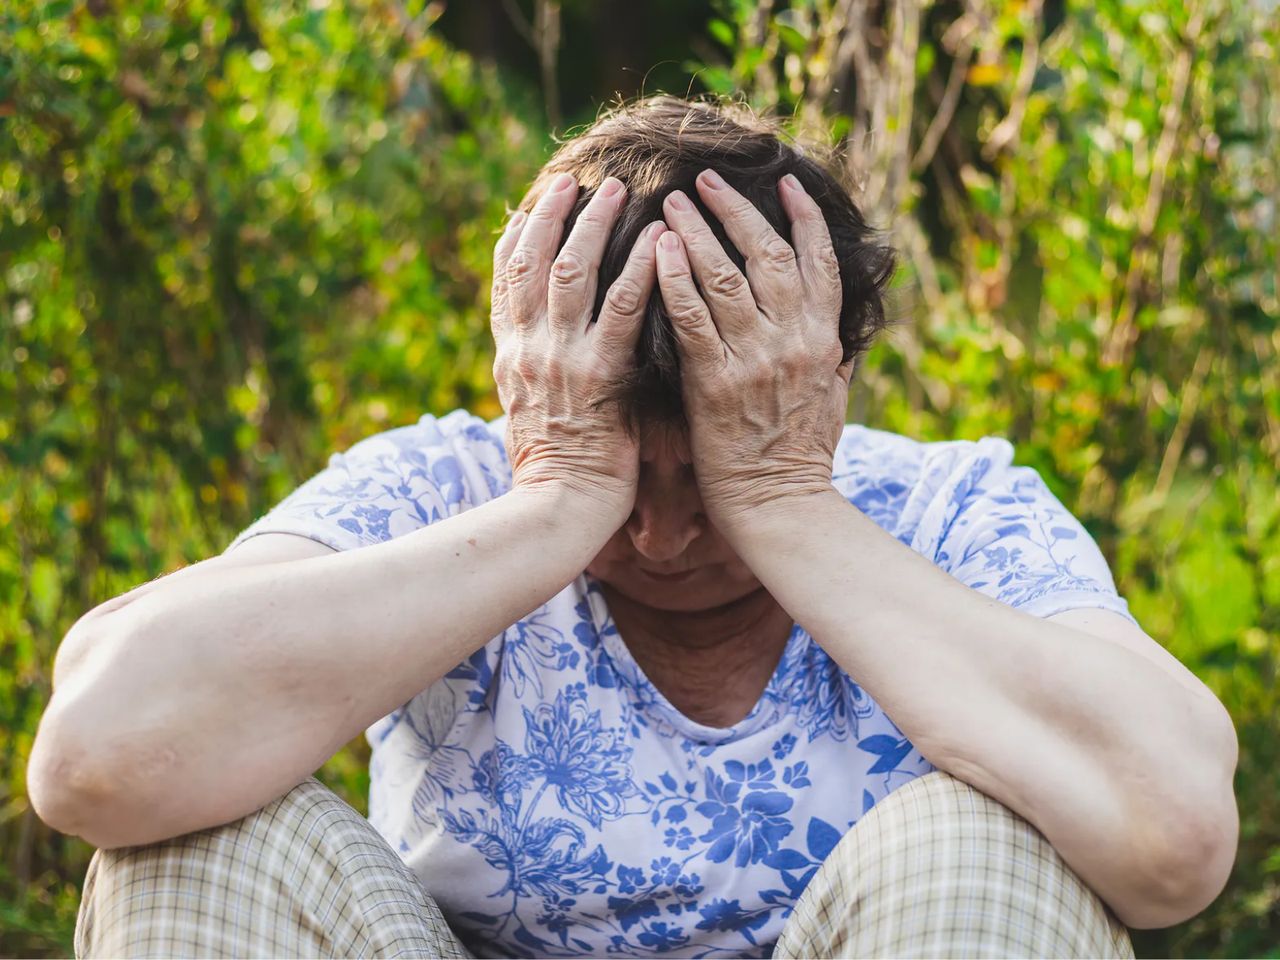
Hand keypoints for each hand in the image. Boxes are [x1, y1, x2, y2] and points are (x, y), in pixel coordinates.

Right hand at [491, 171, 665, 526]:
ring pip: (572, 272)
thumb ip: (537, 372)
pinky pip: (622, 310)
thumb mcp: (530, 413)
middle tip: (575, 179)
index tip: (531, 203)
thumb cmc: (556, 470)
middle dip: (552, 215)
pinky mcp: (599, 376)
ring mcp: (561, 359)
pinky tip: (661, 242)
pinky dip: (641, 270)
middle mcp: (528, 349)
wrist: (559, 511)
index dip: (518, 237)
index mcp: (511, 356)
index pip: (506, 281)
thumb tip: (542, 350)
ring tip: (618, 191)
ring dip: (594, 225)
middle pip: (533, 262)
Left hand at [655, 169, 850, 530]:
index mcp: (823, 341)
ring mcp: (755, 359)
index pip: (820, 262)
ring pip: (727, 276)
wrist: (780, 508)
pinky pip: (692, 317)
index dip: (804, 217)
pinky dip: (675, 278)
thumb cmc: (801, 458)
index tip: (786, 183)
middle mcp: (794, 341)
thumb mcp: (832, 400)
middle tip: (706, 179)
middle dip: (736, 210)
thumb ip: (835, 359)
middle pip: (769, 254)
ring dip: (698, 232)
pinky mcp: (716, 382)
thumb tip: (846, 334)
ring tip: (673, 200)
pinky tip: (658, 249)